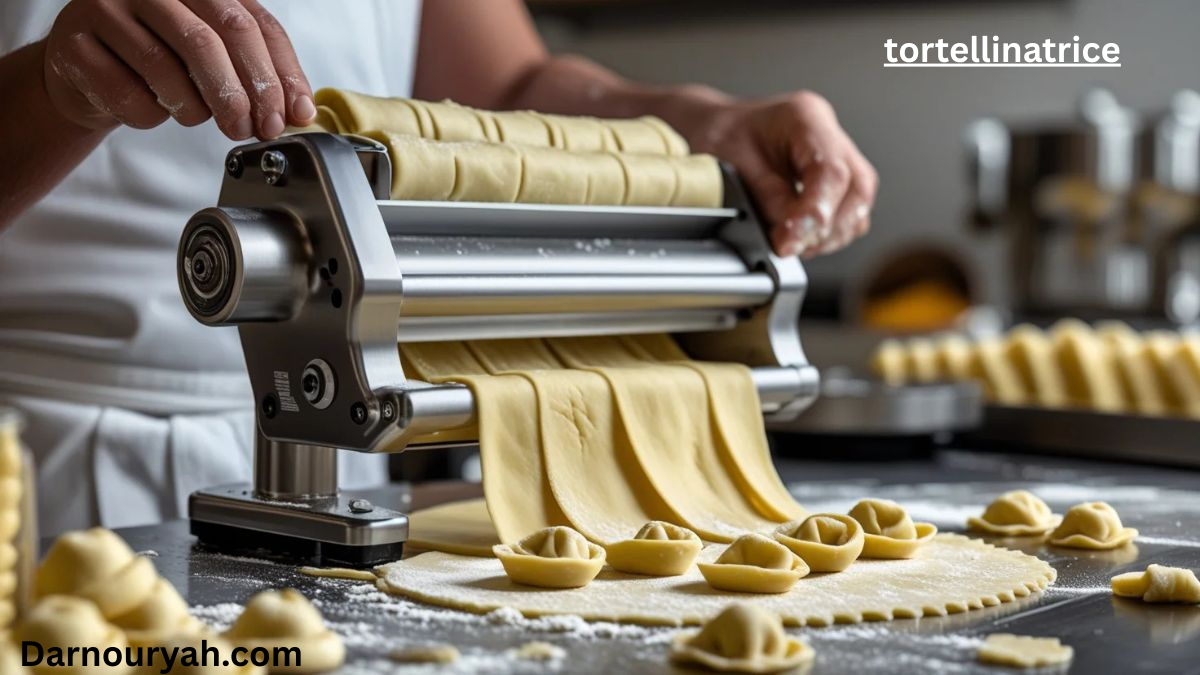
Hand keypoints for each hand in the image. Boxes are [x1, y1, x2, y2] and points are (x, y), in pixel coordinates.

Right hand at [42, 0, 315, 139]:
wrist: (90, 71)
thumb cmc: (163, 61)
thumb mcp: (215, 58)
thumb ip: (257, 74)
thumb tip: (301, 111)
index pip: (252, 23)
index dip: (277, 74)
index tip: (291, 115)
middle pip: (210, 41)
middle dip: (241, 96)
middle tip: (253, 130)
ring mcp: (105, 8)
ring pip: (166, 68)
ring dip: (193, 109)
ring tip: (196, 116)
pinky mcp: (74, 43)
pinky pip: (126, 93)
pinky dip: (151, 116)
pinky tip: (152, 110)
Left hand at [689, 90, 877, 257]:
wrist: (716, 135)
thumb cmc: (721, 139)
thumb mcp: (732, 166)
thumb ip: (768, 201)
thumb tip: (790, 238)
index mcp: (806, 119)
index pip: (831, 171)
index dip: (814, 214)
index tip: (788, 242)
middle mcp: (830, 136)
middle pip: (857, 189)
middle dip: (825, 228)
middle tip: (788, 246)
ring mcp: (840, 159)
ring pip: (858, 207)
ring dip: (828, 235)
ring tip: (791, 243)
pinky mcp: (838, 184)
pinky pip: (849, 216)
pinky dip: (828, 235)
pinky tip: (801, 238)